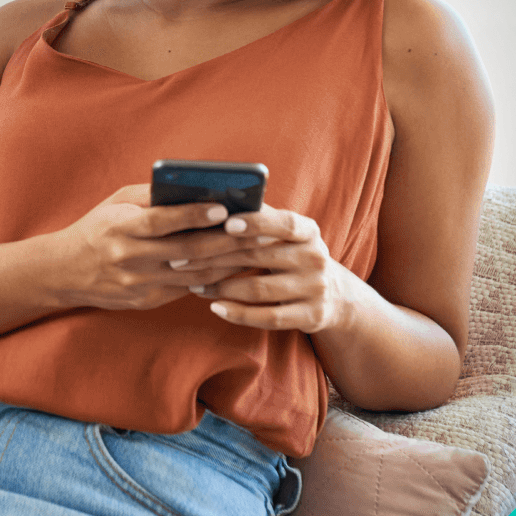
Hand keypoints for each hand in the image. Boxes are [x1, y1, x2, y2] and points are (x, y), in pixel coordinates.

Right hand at [43, 185, 279, 311]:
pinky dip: (214, 278)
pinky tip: (235, 267)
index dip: (193, 215)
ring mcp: (139, 283)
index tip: (223, 209)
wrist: (65, 272)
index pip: (161, 221)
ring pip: (194, 274)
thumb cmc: (97, 227)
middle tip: (258, 229)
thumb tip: (196, 188)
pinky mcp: (147, 300)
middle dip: (226, 241)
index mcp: (121, 228)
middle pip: (187, 250)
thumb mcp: (116, 203)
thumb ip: (151, 196)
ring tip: (256, 249)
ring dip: (229, 262)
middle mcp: (130, 258)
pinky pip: (188, 289)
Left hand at [177, 204, 354, 333]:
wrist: (334, 296)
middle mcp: (315, 257)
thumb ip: (259, 218)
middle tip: (181, 258)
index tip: (225, 223)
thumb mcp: (285, 235)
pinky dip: (239, 313)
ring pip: (259, 289)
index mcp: (308, 231)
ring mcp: (316, 289)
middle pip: (259, 256)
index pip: (283, 223)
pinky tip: (216, 308)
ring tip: (193, 284)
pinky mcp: (311, 316)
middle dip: (215, 257)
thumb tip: (218, 197)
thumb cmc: (292, 254)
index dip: (255, 223)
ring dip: (221, 287)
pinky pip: (269, 318)